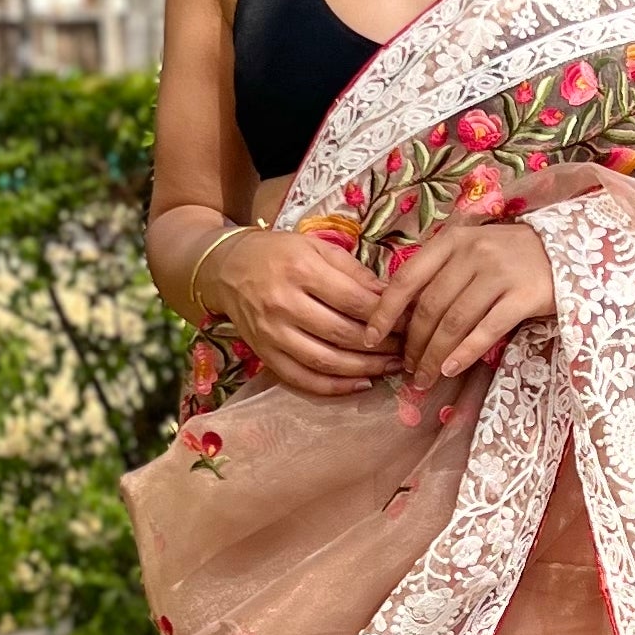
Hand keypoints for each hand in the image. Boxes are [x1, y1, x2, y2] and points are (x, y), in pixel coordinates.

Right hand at [207, 226, 395, 398]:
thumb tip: (390, 296)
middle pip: (342, 334)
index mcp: (301, 269)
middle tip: (406, 347)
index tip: (408, 321)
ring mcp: (271, 332)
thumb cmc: (278, 253)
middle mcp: (284, 303)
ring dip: (364, 369)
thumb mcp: (315, 247)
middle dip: (381, 345)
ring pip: (325, 361)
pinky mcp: (263, 354)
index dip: (386, 315)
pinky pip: (301, 378)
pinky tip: (360, 384)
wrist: (226, 268)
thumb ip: (353, 271)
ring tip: (391, 367)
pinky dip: (333, 387)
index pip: (353, 300)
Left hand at [373, 215, 557, 381]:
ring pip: (455, 322)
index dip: (385, 312)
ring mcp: (500, 273)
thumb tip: (402, 314)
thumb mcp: (472, 250)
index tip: (372, 339)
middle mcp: (473, 252)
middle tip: (408, 369)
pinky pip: (487, 330)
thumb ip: (441, 273)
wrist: (568, 250)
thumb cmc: (511, 255)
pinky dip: (465, 353)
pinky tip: (451, 370)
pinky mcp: (524, 296)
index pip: (407, 278)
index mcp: (452, 240)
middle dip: (414, 344)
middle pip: (430, 306)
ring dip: (435, 355)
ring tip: (425, 378)